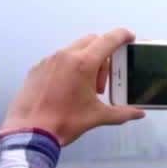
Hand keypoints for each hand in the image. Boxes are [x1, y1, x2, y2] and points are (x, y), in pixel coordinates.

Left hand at [0, 29, 144, 145]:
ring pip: (74, 49)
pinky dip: (68, 67)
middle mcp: (65, 56)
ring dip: (86, 61)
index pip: (109, 40)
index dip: (122, 36)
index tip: (129, 38)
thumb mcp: (96, 117)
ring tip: (84, 88)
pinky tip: (67, 89)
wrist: (29, 132)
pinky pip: (58, 59)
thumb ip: (121, 113)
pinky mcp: (37, 68)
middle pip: (92, 41)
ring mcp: (49, 60)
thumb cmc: (61, 122)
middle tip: (102, 81)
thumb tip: (137, 114)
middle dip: (103, 56)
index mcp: (83, 64)